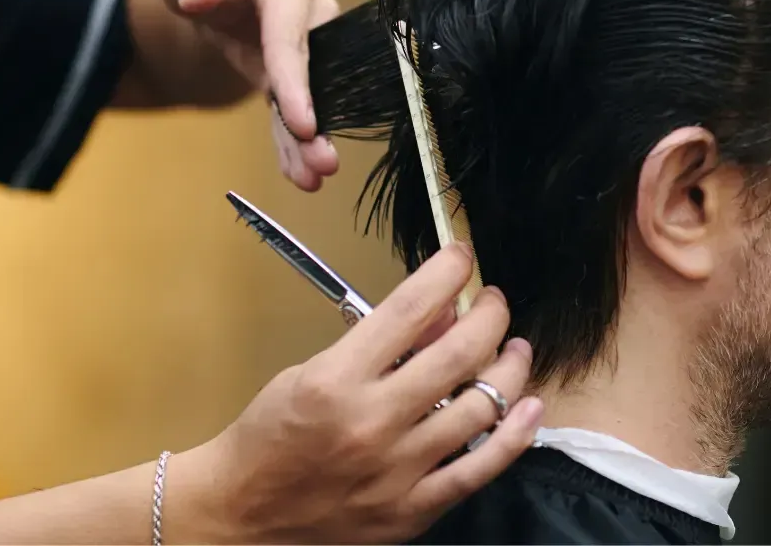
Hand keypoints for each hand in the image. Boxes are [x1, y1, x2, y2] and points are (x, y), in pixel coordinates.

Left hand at [125, 0, 340, 190]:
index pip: (292, 31)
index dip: (297, 78)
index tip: (304, 123)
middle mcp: (309, 8)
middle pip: (315, 68)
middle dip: (318, 118)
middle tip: (323, 163)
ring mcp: (306, 40)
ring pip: (312, 92)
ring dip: (311, 138)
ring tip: (311, 178)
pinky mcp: (293, 67)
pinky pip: (295, 103)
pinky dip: (292, 137)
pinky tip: (296, 171)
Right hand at [165, 245, 542, 543]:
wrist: (240, 514)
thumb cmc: (271, 433)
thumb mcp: (310, 370)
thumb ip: (376, 346)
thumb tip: (439, 317)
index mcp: (337, 379)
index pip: (409, 309)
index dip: (446, 273)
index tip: (462, 256)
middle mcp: (372, 421)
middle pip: (459, 353)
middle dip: (490, 314)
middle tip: (495, 303)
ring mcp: (396, 470)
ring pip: (482, 407)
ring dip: (509, 367)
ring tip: (514, 349)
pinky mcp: (411, 509)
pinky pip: (480, 468)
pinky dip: (515, 435)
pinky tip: (530, 406)